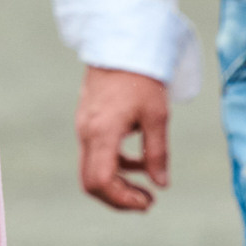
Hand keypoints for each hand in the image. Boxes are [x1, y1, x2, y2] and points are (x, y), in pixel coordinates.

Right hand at [77, 67, 171, 211]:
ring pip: (92, 169)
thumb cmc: (142, 77)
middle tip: (147, 202)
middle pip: (91, 182)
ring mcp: (84, 128)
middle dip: (118, 198)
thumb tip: (161, 184)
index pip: (100, 181)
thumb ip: (158, 153)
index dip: (122, 199)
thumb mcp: (157, 116)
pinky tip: (140, 162)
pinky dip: (115, 165)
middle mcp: (87, 133)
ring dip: (118, 183)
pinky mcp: (89, 122)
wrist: (121, 43)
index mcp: (102, 133)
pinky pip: (96, 154)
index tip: (148, 202)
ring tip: (147, 188)